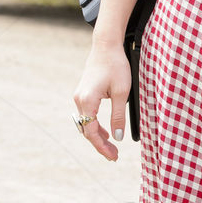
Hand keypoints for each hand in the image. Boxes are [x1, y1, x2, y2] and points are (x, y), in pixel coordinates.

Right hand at [73, 41, 131, 160]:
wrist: (106, 46)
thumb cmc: (116, 66)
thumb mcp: (121, 93)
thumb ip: (118, 116)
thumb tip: (117, 137)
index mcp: (87, 101)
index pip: (92, 132)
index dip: (102, 147)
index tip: (112, 156)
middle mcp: (79, 100)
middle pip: (87, 130)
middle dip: (100, 145)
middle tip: (114, 156)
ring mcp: (79, 97)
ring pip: (86, 124)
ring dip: (98, 136)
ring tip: (111, 148)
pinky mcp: (83, 93)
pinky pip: (87, 115)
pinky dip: (95, 126)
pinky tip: (106, 132)